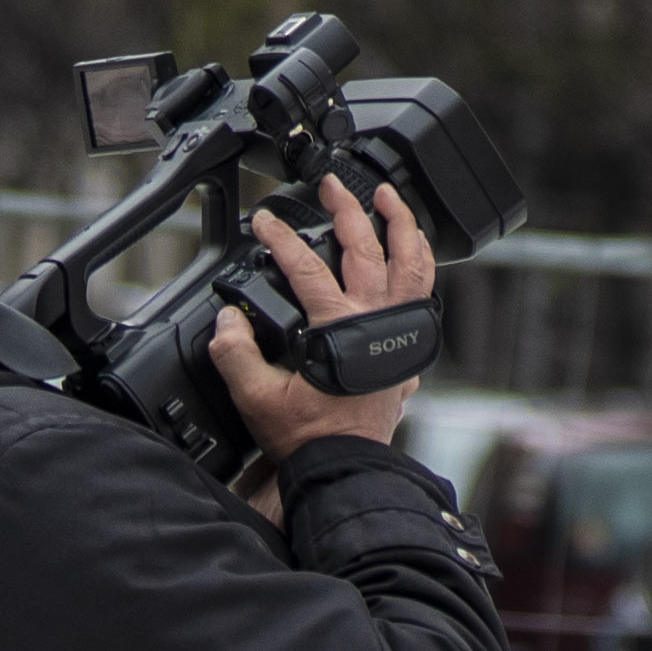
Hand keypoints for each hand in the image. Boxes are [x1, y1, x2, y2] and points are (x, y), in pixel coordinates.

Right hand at [211, 173, 437, 470]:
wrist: (344, 465)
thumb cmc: (308, 436)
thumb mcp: (257, 398)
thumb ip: (235, 355)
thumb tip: (227, 320)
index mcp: (338, 330)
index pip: (307, 268)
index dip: (282, 239)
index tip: (264, 221)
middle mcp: (376, 322)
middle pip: (366, 248)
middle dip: (346, 208)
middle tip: (331, 185)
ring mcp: (398, 330)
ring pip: (411, 262)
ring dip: (400, 223)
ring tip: (388, 195)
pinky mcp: (408, 343)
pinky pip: (423, 289)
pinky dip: (419, 259)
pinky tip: (411, 246)